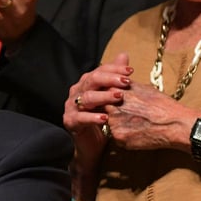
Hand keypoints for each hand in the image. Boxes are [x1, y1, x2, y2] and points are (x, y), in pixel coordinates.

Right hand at [64, 52, 130, 172]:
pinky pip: (81, 117)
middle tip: (126, 82)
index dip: (114, 69)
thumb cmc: (102, 120)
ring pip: (86, 97)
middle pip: (92, 80)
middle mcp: (77, 92)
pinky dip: (93, 117)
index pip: (100, 70)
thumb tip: (124, 55)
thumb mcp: (111, 97)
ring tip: (118, 97)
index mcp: (86, 84)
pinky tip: (105, 118)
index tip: (131, 71)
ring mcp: (71, 107)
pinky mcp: (70, 122)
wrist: (91, 145)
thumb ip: (116, 77)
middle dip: (110, 79)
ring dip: (103, 96)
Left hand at [103, 75, 194, 152]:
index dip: (112, 99)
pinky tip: (138, 132)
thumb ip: (126, 86)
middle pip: (105, 110)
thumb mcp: (143, 88)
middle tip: (132, 114)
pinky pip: (116, 137)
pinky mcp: (119, 138)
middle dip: (114, 112)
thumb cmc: (162, 105)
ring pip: (110, 124)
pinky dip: (124, 135)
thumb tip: (118, 83)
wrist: (174, 124)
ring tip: (137, 123)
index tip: (120, 102)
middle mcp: (112, 108)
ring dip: (119, 124)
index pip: (104, 94)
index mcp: (116, 93)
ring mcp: (114, 124)